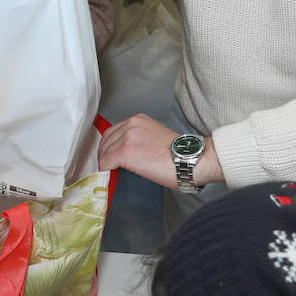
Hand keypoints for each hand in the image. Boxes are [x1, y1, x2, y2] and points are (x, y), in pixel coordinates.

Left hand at [97, 114, 222, 188]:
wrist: (190, 160)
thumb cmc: (180, 155)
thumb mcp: (156, 138)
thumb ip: (140, 140)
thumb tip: (130, 154)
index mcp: (139, 120)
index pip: (115, 131)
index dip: (110, 145)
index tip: (110, 155)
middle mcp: (131, 124)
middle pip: (107, 139)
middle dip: (104, 153)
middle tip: (106, 165)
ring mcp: (127, 137)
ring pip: (105, 151)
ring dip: (104, 162)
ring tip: (108, 172)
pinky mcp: (125, 152)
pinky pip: (106, 161)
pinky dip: (105, 169)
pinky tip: (109, 175)